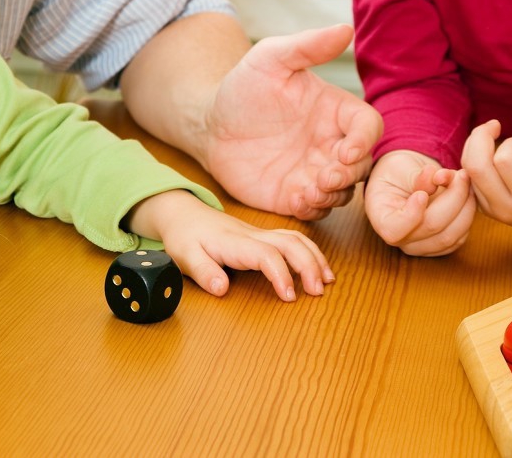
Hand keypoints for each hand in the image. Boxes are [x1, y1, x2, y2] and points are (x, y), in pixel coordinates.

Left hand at [126, 190, 333, 300]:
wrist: (184, 214)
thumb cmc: (185, 237)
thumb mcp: (184, 256)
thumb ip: (203, 272)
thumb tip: (222, 289)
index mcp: (234, 242)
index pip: (266, 255)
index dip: (281, 275)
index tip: (289, 297)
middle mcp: (252, 235)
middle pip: (290, 242)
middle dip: (309, 265)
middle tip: (318, 291)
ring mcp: (260, 234)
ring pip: (295, 238)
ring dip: (314, 257)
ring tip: (327, 281)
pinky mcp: (263, 237)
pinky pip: (293, 239)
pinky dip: (310, 252)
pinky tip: (318, 268)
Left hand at [203, 24, 382, 219]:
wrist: (210, 124)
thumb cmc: (242, 87)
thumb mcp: (271, 58)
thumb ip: (308, 46)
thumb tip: (346, 29)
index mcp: (335, 111)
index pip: (368, 126)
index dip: (364, 140)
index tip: (346, 149)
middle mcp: (331, 143)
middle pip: (362, 164)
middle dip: (350, 173)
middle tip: (326, 176)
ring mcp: (315, 172)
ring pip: (344, 190)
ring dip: (334, 194)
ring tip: (310, 190)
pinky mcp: (296, 195)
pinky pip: (317, 209)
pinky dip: (314, 209)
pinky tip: (296, 201)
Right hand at [363, 150, 475, 255]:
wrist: (404, 179)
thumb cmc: (398, 172)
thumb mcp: (401, 167)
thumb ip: (418, 175)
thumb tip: (439, 178)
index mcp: (381, 217)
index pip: (393, 230)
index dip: (412, 215)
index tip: (422, 193)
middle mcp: (399, 238)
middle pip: (431, 227)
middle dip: (452, 198)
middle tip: (461, 174)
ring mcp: (420, 246)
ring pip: (451, 235)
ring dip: (466, 206)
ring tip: (465, 181)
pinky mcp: (440, 246)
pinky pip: (461, 236)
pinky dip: (469, 214)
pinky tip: (468, 195)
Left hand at [461, 120, 511, 232]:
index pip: (506, 162)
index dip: (511, 144)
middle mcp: (508, 209)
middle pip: (477, 168)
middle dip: (480, 138)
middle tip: (493, 125)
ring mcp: (492, 210)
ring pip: (467, 171)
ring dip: (473, 145)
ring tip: (488, 132)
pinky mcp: (481, 206)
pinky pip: (463, 178)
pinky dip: (468, 156)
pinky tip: (482, 146)